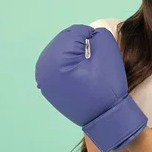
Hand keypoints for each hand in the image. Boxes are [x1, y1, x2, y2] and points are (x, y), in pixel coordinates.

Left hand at [35, 24, 147, 151]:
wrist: (104, 118)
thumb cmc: (107, 87)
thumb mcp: (109, 55)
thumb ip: (100, 35)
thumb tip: (91, 33)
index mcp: (56, 58)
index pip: (75, 32)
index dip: (92, 36)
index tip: (103, 49)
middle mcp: (43, 67)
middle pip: (64, 41)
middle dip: (80, 44)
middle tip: (95, 56)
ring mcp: (42, 78)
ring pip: (59, 51)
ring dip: (73, 52)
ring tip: (87, 63)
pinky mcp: (46, 87)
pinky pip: (56, 64)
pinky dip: (67, 63)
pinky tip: (79, 71)